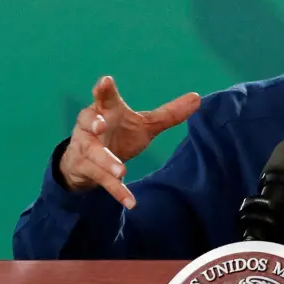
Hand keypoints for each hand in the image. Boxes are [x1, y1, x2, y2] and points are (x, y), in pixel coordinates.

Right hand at [59, 75, 199, 207]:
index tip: (105, 81)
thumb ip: (168, 114)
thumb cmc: (118, 135)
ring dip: (106, 161)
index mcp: (106, 110)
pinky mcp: (86, 169)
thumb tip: (198, 97)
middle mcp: (90, 126)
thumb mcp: (145, 125)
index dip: (104, 89)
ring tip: (121, 170)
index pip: (104, 97)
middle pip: (88, 121)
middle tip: (100, 123)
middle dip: (93, 122)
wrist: (88, 162)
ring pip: (93, 153)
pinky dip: (116, 191)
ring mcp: (85, 148)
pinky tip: (131, 202)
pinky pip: (101, 180)